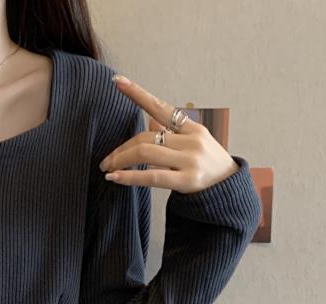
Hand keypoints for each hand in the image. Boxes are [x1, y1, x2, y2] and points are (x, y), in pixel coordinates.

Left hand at [97, 75, 239, 193]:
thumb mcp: (194, 144)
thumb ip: (172, 133)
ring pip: (146, 153)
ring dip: (120, 160)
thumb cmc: (206, 166)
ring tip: (107, 169)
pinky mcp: (187, 180)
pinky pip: (152, 176)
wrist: (229, 190)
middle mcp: (192, 140)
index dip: (138, 94)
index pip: (160, 107)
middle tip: (105, 161)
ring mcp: (190, 159)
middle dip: (121, 149)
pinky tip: (114, 177)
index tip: (117, 81)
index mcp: (192, 128)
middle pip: (146, 137)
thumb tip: (151, 120)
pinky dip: (129, 177)